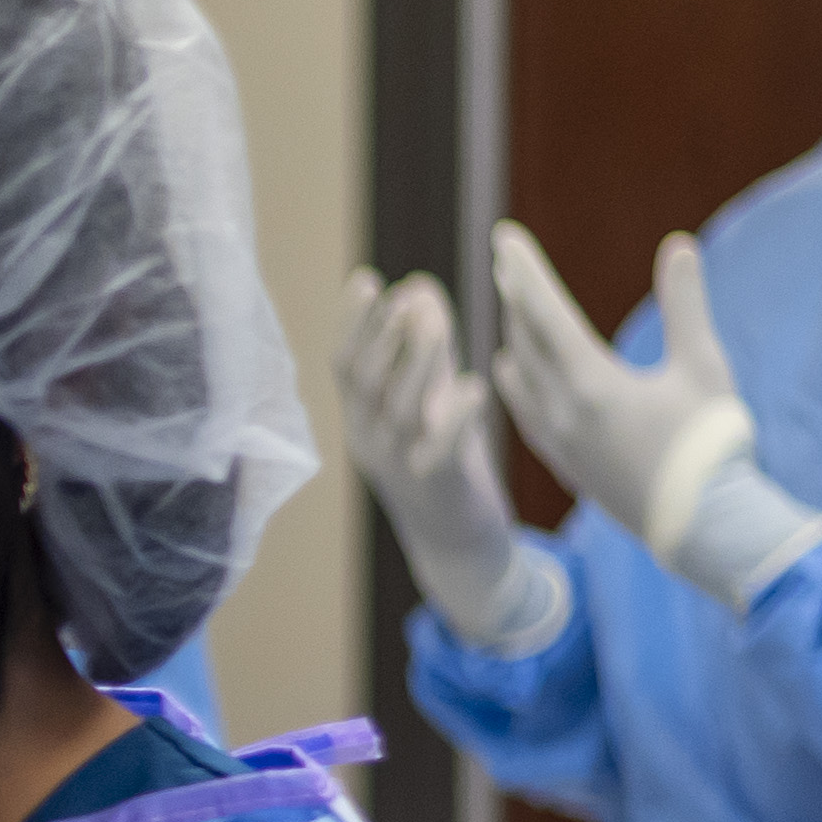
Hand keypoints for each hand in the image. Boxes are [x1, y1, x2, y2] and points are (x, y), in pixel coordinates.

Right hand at [339, 267, 568, 653]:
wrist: (456, 541)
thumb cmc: (442, 459)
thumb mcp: (427, 398)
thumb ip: (423, 347)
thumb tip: (417, 287)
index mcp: (361, 416)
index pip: (344, 363)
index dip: (352, 322)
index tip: (368, 279)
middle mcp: (369, 439)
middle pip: (364, 381)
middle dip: (382, 335)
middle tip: (405, 297)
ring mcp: (398, 466)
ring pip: (400, 408)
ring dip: (417, 362)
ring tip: (436, 323)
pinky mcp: (436, 488)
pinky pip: (442, 450)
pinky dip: (458, 417)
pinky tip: (477, 387)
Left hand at [486, 224, 821, 609]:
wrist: (705, 527)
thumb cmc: (712, 444)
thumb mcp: (704, 366)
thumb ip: (686, 304)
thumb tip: (678, 244)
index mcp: (592, 384)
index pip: (545, 312)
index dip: (524, 270)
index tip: (503, 236)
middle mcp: (563, 412)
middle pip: (526, 341)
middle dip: (517, 296)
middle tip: (505, 259)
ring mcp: (561, 442)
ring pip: (522, 378)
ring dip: (515, 337)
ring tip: (510, 308)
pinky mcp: (568, 464)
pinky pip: (528, 413)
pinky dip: (518, 382)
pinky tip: (514, 374)